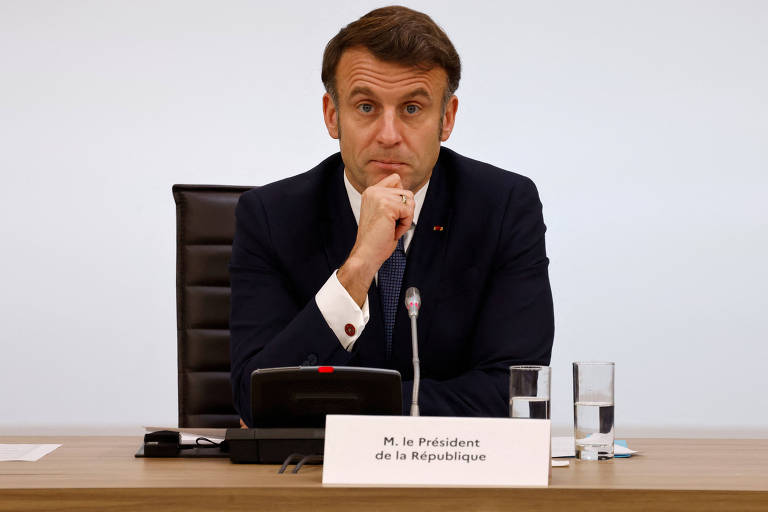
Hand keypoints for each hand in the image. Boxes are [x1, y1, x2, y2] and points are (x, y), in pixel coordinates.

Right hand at [338, 173, 414, 305]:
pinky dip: (405, 224)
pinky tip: (392, 231)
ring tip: (392, 228)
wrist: (367, 253)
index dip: (401, 197)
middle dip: (405, 211)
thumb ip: (392, 199)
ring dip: (406, 218)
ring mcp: (379, 197)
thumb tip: (408, 192)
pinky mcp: (386, 205)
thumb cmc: (377, 238)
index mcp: (371, 192)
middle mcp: (373, 191)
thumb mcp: (384, 213)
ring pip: (410, 201)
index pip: (396, 179)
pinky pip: (409, 211)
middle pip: (407, 192)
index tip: (393, 214)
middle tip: (391, 224)